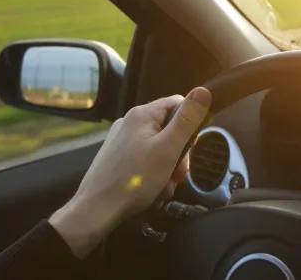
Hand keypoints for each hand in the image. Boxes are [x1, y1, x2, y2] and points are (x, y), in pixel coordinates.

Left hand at [49, 87, 211, 257]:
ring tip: (166, 187)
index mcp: (142, 114)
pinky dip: (154, 173)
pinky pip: (144, 158)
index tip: (193, 147)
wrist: (96, 211)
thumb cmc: (135, 179)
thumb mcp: (169, 149)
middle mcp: (130, 122)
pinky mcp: (116, 157)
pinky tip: (154, 190)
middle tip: (180, 176)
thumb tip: (204, 90)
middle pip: (168, 128)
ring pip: (158, 146)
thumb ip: (187, 120)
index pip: (178, 104)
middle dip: (179, 153)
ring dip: (168, 167)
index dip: (191, 123)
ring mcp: (121, 140)